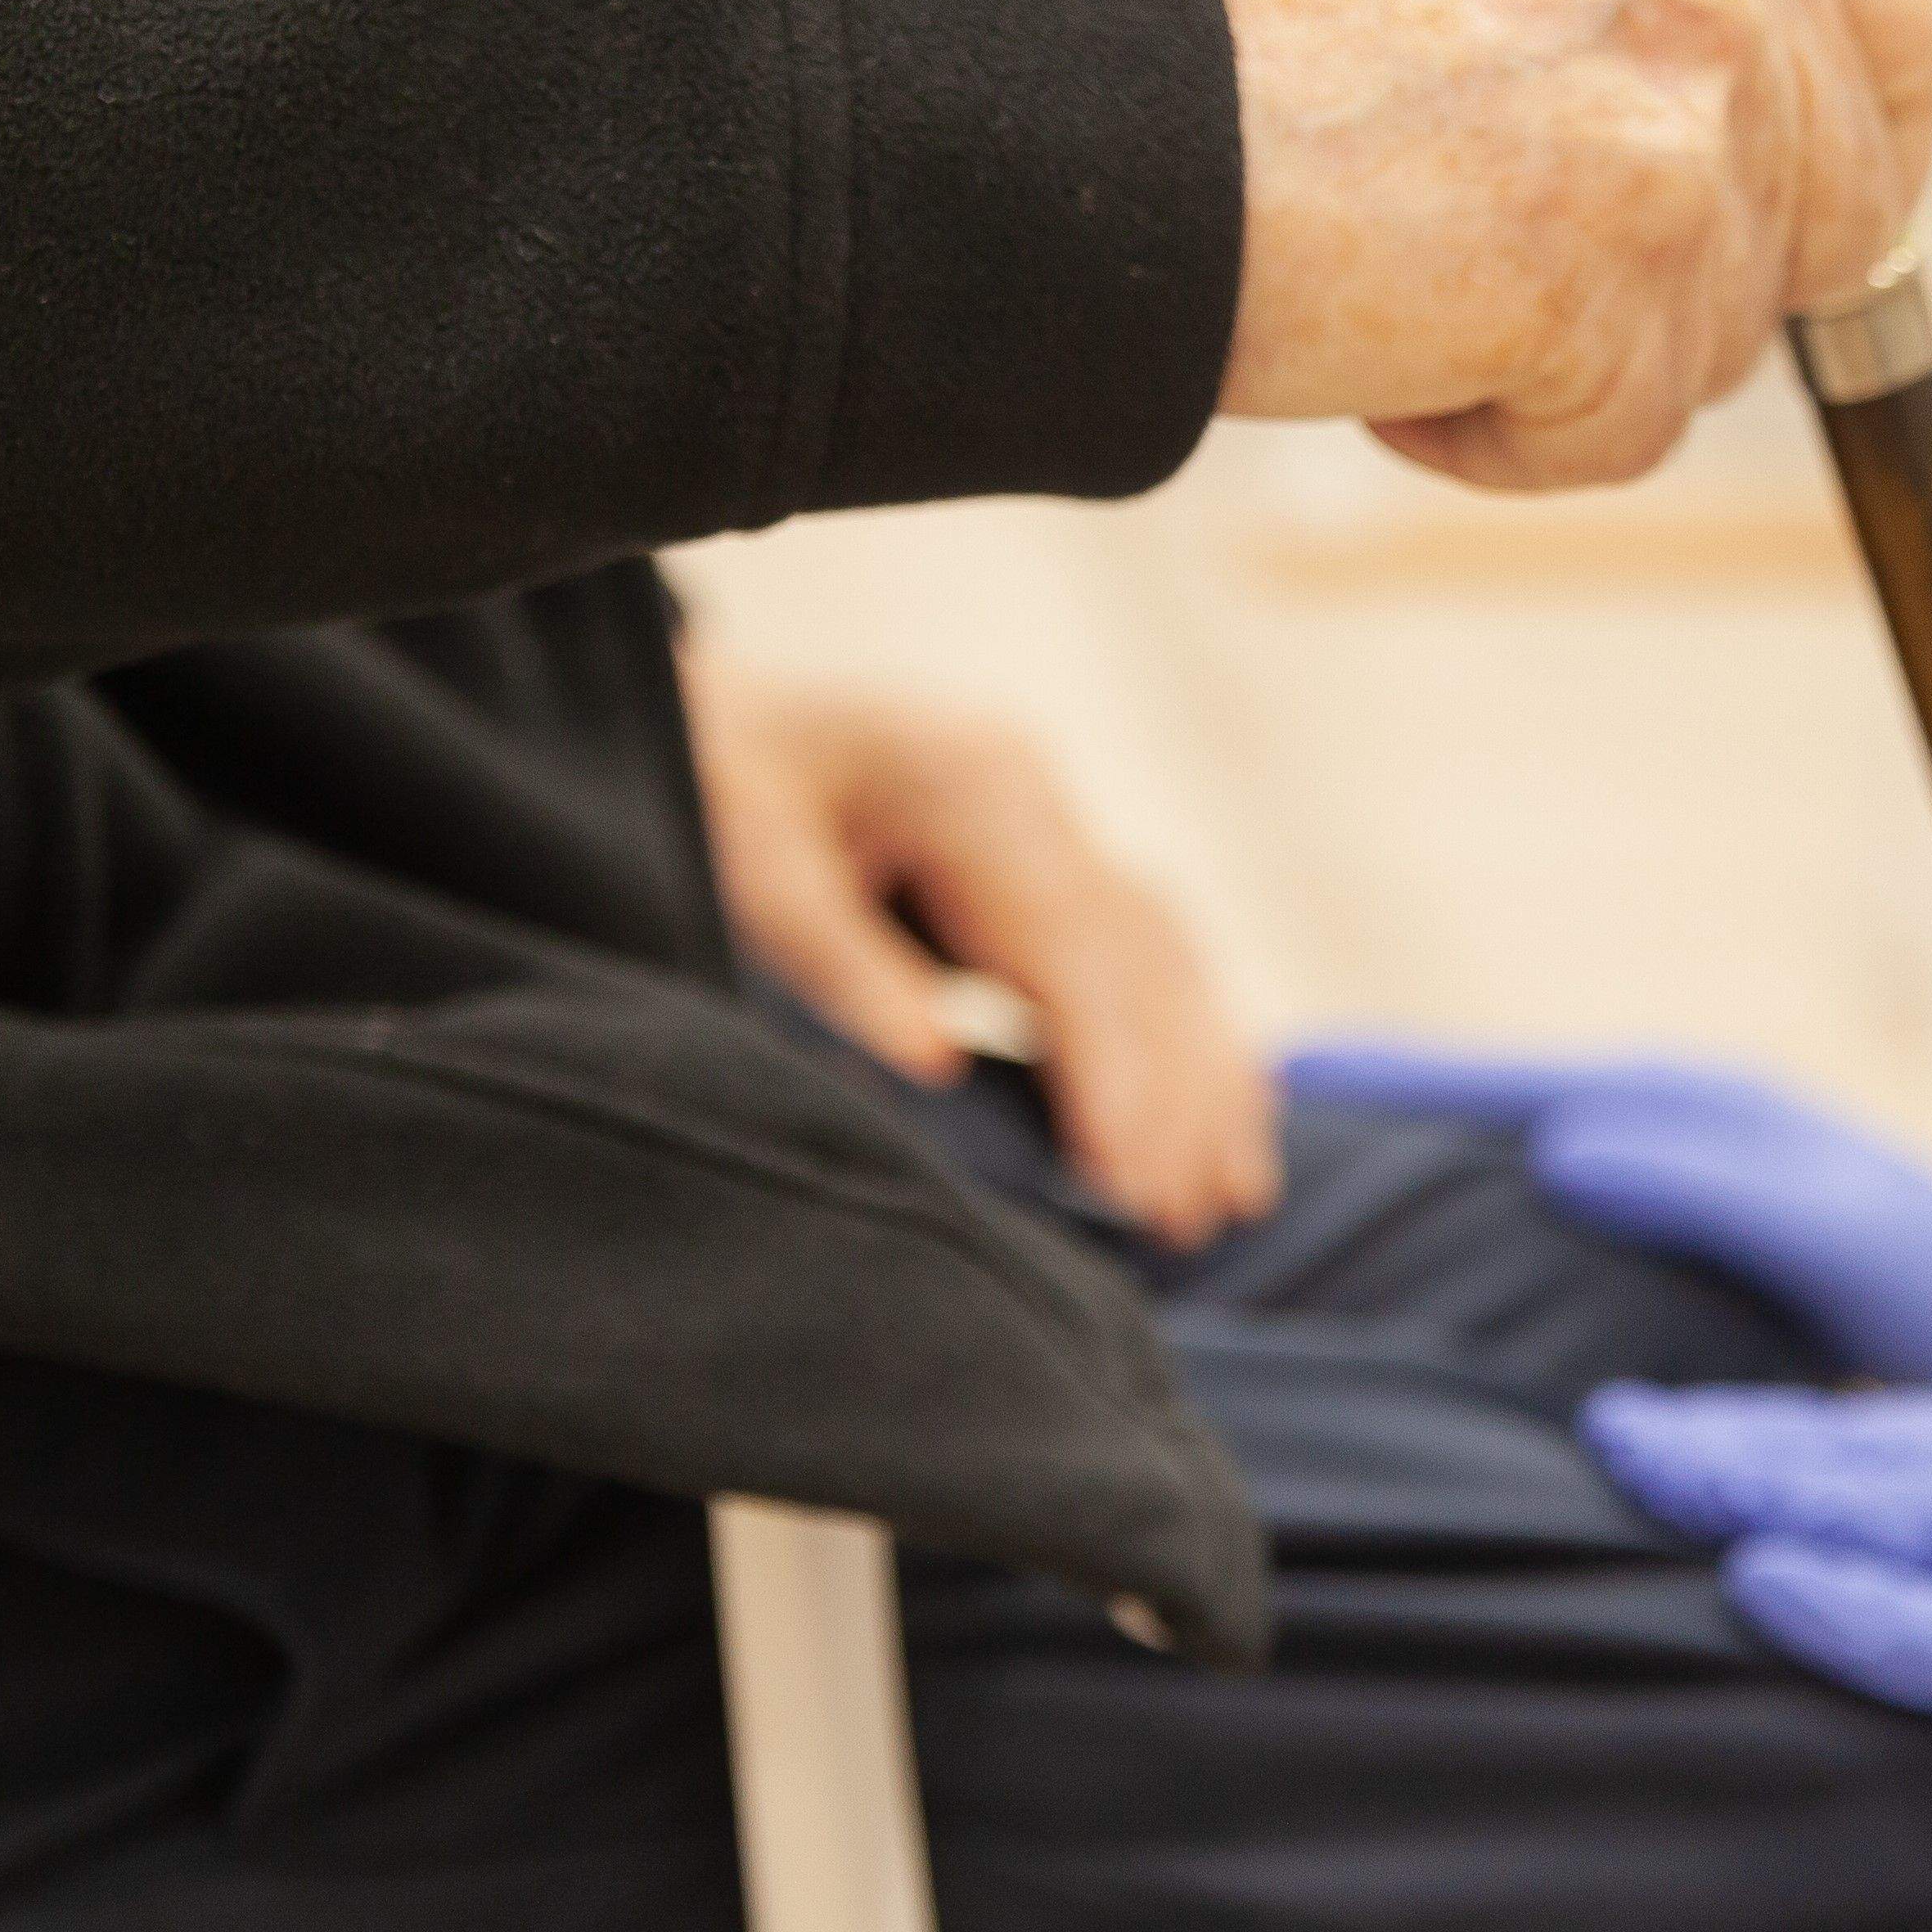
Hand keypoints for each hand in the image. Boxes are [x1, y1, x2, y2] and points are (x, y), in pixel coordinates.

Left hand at [681, 648, 1277, 1245]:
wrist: (696, 706)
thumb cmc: (708, 781)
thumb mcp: (748, 862)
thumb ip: (841, 959)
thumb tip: (938, 1067)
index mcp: (974, 791)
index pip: (1073, 952)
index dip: (1112, 1074)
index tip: (1127, 1186)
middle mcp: (1037, 800)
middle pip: (1143, 961)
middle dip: (1175, 1100)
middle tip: (1184, 1225)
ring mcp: (1052, 823)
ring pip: (1168, 960)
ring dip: (1207, 1081)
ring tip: (1235, 1200)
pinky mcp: (1047, 857)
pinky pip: (1150, 954)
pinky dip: (1193, 1040)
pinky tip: (1234, 1117)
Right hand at [1181, 0, 1931, 490]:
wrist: (1093, 103)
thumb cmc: (1248, 39)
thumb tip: (1811, 157)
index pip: (1909, 26)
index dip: (1856, 158)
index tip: (1784, 229)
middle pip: (1846, 203)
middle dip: (1706, 282)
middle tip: (1526, 263)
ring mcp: (1688, 75)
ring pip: (1729, 334)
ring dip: (1580, 356)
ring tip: (1417, 267)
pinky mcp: (1628, 234)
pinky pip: (1630, 428)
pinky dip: (1511, 436)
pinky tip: (1396, 339)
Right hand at [1287, 1044, 1931, 1393]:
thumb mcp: (1853, 1238)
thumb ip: (1719, 1187)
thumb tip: (1562, 1142)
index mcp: (1701, 1123)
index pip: (1509, 1090)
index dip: (1393, 1087)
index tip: (1269, 1076)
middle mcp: (1671, 1161)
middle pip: (1477, 1136)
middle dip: (1359, 1139)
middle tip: (1197, 1148)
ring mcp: (1668, 1232)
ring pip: (1494, 1209)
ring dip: (1392, 1216)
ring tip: (1253, 1237)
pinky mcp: (1677, 1310)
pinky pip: (1535, 1279)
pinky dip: (1455, 1282)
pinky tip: (1383, 1336)